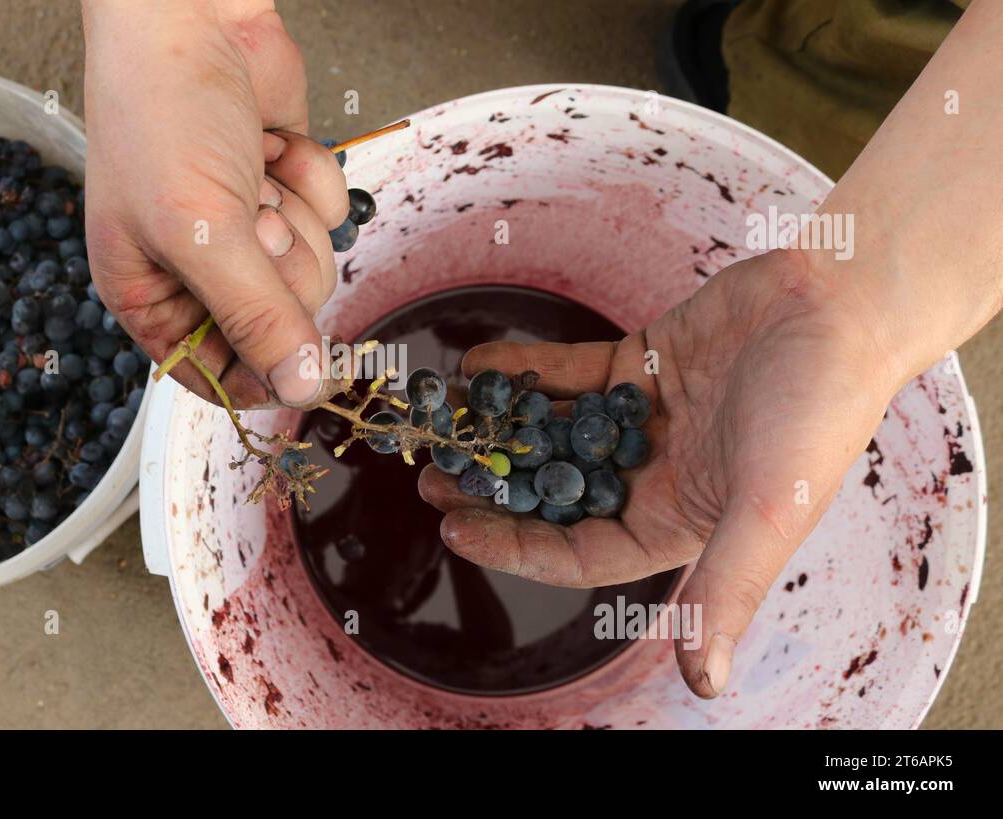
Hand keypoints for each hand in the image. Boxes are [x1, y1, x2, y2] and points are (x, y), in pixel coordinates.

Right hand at [81, 0, 347, 407]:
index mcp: (151, 295)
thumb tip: (299, 389)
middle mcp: (199, 269)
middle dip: (278, 268)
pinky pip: (330, 216)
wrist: (191, 12)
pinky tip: (271, 144)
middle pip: (279, 325)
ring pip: (312, 271)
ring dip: (295, 217)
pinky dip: (310, 176)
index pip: (214, 375)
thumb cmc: (162, 111)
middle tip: (251, 218)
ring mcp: (246, 227)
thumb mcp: (201, 228)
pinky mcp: (285, 187)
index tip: (298, 367)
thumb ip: (256, 316)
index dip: (259, 377)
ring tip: (252, 175)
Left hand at [418, 248, 903, 697]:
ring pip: (554, 433)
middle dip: (492, 492)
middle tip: (432, 479)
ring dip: (500, 431)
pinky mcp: (643, 362)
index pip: (576, 553)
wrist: (842, 303)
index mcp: (676, 522)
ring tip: (446, 426)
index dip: (514, 549)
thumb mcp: (767, 510)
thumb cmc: (818, 411)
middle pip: (553, 495)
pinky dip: (527, 369)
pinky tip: (482, 366)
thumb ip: (727, 592)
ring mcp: (643, 418)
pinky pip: (571, 372)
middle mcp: (653, 475)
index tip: (455, 531)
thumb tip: (706, 685)